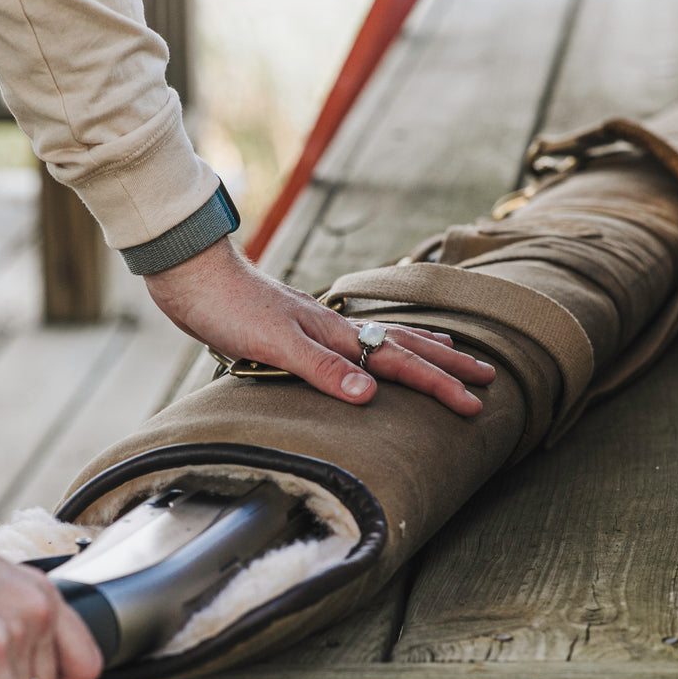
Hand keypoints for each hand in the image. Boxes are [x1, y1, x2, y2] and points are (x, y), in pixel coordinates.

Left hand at [144, 238, 495, 413]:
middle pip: (404, 346)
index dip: (437, 384)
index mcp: (334, 334)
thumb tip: (370, 393)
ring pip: (383, 338)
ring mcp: (316, 326)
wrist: (190, 274)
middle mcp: (333, 327)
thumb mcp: (274, 344)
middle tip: (487, 377)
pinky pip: (353, 341)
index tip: (473, 404)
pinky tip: (371, 349)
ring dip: (420, 350)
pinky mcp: (295, 329)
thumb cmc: (227, 307)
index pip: (399, 363)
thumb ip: (321, 369)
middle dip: (446, 364)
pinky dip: (376, 346)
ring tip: (452, 352)